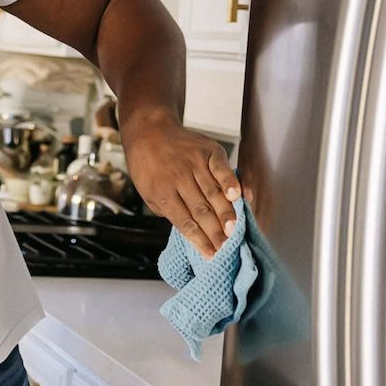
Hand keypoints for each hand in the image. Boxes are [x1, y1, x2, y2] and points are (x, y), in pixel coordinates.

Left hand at [123, 111, 241, 258]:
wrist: (150, 130)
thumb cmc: (148, 166)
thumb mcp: (147, 192)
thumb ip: (168, 210)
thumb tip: (192, 229)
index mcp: (161, 192)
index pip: (184, 222)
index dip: (199, 240)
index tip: (211, 255)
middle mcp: (178, 178)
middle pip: (201, 210)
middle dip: (215, 232)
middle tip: (226, 248)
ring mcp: (194, 163)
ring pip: (213, 193)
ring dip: (225, 213)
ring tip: (234, 230)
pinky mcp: (208, 151)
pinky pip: (222, 168)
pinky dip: (230, 182)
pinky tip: (238, 196)